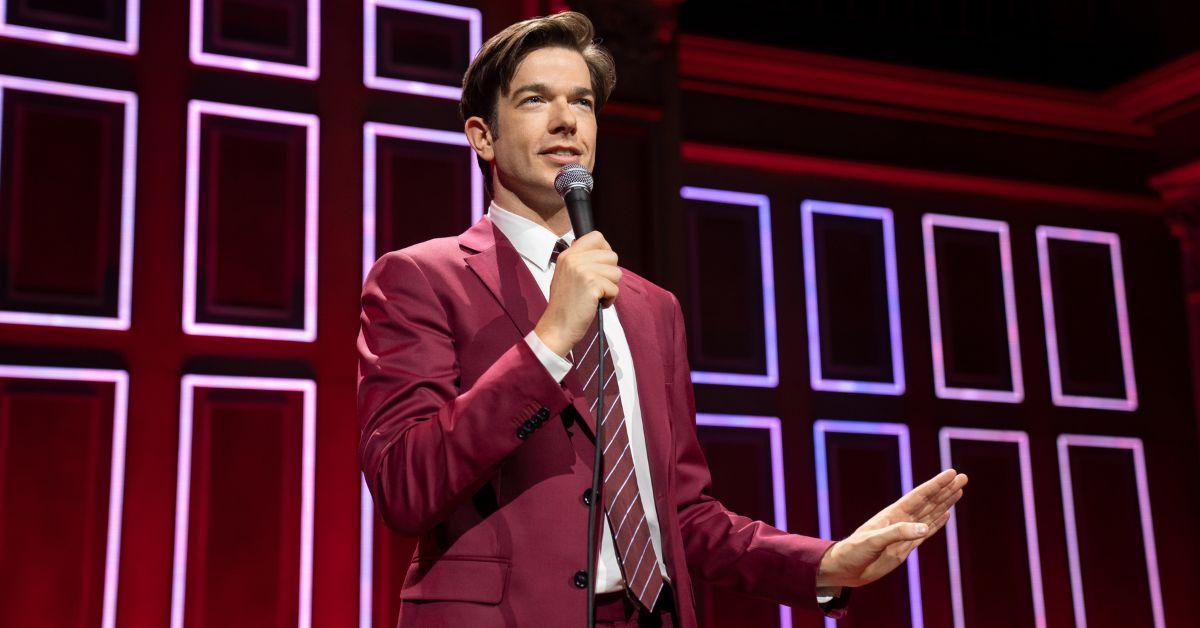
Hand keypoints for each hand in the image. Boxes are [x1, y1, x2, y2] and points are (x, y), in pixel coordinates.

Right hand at [534, 231, 620, 356]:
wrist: (557, 327)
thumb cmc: (565, 305)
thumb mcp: (566, 275)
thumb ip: (581, 262)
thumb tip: (603, 253)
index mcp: (568, 255)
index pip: (596, 236)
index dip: (605, 251)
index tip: (601, 267)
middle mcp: (574, 259)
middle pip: (612, 256)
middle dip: (610, 274)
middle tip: (596, 287)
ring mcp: (583, 271)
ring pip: (617, 272)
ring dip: (610, 288)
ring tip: (594, 297)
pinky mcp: (592, 285)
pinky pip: (615, 289)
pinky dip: (610, 300)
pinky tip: (595, 304)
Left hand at [816, 468, 967, 588]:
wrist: (846, 569)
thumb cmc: (854, 552)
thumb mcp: (873, 541)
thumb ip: (898, 533)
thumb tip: (924, 527)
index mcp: (892, 514)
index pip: (919, 496)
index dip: (936, 485)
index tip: (951, 473)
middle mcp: (901, 520)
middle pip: (928, 502)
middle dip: (946, 489)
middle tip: (963, 476)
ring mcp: (905, 533)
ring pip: (930, 514)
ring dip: (945, 502)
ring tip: (959, 490)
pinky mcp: (906, 547)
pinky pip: (926, 532)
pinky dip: (937, 522)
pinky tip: (946, 514)